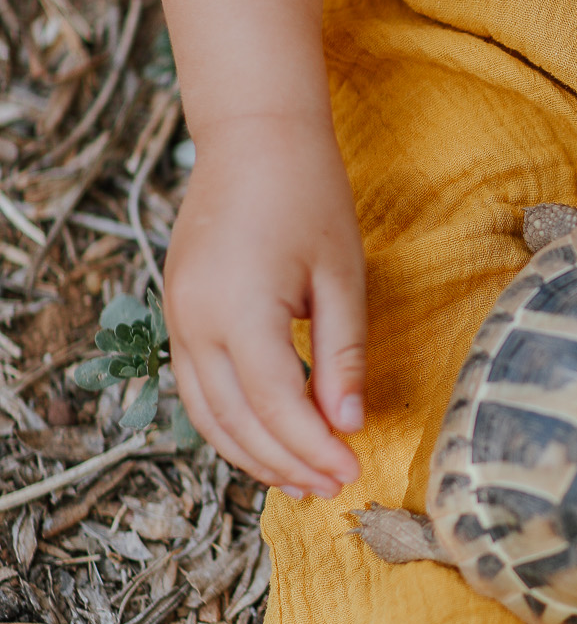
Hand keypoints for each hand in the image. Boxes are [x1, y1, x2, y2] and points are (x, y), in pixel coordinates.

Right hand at [164, 112, 365, 497]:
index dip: (313, 448)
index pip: (277, 406)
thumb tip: (348, 424)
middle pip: (237, 421)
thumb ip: (343, 355)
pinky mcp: (177, 311)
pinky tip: (266, 439)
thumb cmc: (309, 195)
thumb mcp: (343, 276)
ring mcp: (178, 317)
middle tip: (333, 486)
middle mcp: (196, 321)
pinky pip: (195, 387)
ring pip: (207, 413)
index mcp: (240, 311)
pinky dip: (228, 422)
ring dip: (253, 453)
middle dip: (286, 462)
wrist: (254, 137)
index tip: (351, 472)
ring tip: (302, 479)